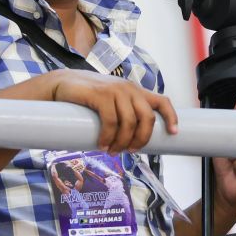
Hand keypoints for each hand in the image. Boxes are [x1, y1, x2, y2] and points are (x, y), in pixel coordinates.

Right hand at [44, 69, 177, 153]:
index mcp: (136, 91)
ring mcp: (115, 90)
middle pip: (147, 117)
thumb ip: (122, 112)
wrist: (61, 84)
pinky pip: (111, 121)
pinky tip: (103, 145)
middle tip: (130, 151)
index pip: (162, 101)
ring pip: (129, 122)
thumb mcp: (111, 101)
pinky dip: (108, 137)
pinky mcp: (100, 95)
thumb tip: (132, 140)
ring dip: (122, 142)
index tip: (174, 133)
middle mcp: (129, 88)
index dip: (171, 117)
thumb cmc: (87, 98)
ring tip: (111, 151)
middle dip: (141, 138)